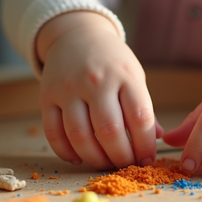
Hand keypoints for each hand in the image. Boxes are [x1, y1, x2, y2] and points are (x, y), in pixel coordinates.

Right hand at [37, 12, 162, 169]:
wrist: (76, 35)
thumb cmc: (111, 62)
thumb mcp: (134, 77)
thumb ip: (143, 109)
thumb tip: (155, 140)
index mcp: (125, 75)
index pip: (140, 118)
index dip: (145, 146)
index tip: (147, 160)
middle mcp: (96, 81)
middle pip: (109, 131)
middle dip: (121, 158)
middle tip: (126, 166)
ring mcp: (68, 88)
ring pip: (79, 136)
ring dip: (94, 159)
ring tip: (105, 164)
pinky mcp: (46, 96)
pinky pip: (53, 132)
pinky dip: (66, 152)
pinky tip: (78, 158)